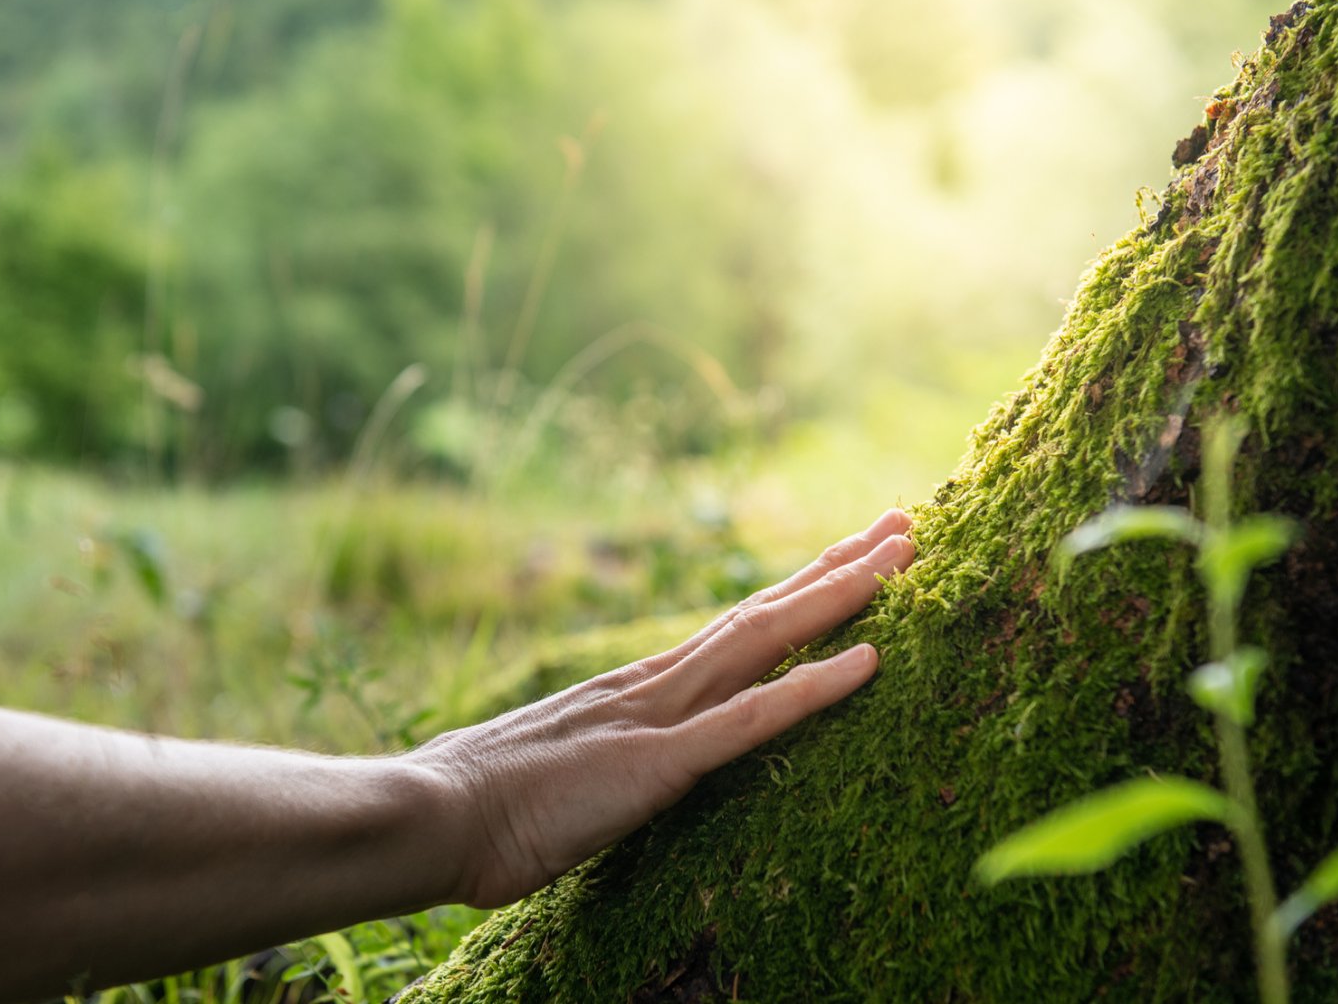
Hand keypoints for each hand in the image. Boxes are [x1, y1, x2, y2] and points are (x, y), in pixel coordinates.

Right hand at [416, 509, 914, 908]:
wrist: (432, 814)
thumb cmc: (484, 806)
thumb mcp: (564, 772)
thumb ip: (604, 756)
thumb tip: (619, 764)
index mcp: (638, 689)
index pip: (736, 628)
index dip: (798, 591)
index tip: (851, 557)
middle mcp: (658, 684)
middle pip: (764, 613)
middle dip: (838, 568)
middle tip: (904, 524)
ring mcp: (660, 716)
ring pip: (768, 641)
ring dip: (841, 598)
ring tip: (905, 558)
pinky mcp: (659, 764)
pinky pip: (752, 720)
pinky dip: (814, 687)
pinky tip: (871, 661)